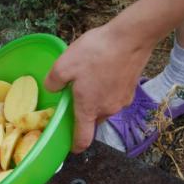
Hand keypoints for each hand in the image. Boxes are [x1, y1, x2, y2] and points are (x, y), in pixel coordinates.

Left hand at [44, 22, 155, 152]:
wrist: (132, 37)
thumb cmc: (96, 53)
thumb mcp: (63, 66)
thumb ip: (53, 82)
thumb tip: (52, 89)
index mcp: (89, 110)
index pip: (83, 139)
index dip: (75, 146)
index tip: (70, 146)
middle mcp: (108, 110)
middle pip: (92, 121)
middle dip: (82, 113)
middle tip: (72, 97)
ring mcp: (122, 100)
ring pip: (103, 107)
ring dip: (94, 100)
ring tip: (87, 79)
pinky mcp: (131, 89)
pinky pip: (113, 96)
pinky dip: (105, 90)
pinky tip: (101, 72)